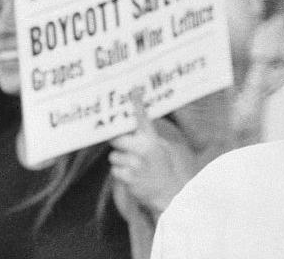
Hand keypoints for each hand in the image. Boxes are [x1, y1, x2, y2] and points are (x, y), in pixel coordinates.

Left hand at [108, 102, 196, 217]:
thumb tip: (134, 126)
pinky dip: (121, 174)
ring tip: (134, 167)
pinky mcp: (127, 178)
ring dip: (120, 161)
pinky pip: (115, 171)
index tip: (132, 90)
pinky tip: (133, 177)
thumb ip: (148, 138)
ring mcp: (134, 164)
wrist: (170, 194)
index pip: (142, 118)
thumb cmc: (164, 169)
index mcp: (152, 141)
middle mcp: (142, 150)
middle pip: (116, 139)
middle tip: (126, 148)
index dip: (137, 104)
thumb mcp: (162, 149)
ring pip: (113, 157)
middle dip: (118, 143)